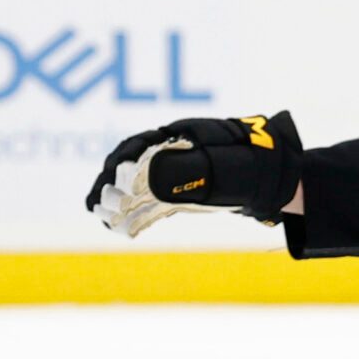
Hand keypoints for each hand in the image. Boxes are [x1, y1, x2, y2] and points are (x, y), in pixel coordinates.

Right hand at [88, 111, 303, 236]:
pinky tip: (113, 222)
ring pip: (130, 179)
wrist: (262, 173)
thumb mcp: (224, 166)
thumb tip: (159, 185)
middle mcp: (166, 150)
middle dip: (109, 179)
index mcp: (177, 136)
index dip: (125, 157)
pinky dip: (126, 208)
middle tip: (95, 201)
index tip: (115, 173)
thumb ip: (193, 171)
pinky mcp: (170, 190)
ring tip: (95, 211)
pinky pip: (143, 197)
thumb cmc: (245, 162)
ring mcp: (166, 170)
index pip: (142, 142)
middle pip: (128, 160)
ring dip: (111, 193)